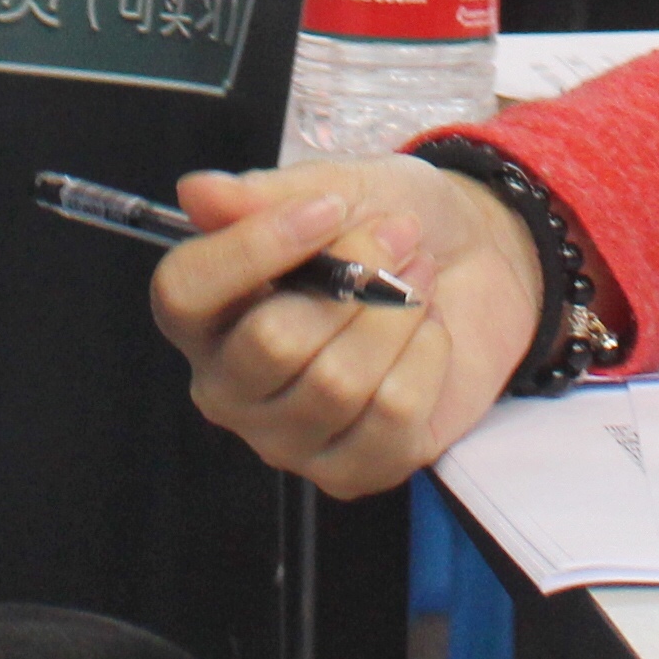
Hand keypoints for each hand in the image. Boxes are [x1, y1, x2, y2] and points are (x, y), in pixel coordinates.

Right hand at [151, 158, 549, 496]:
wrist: (474, 261)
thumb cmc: (385, 223)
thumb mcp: (335, 187)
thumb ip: (266, 195)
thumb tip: (197, 192)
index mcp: (205, 312)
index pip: (185, 292)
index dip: (254, 248)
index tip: (328, 209)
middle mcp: (228, 384)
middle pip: (271, 344)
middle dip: (355, 278)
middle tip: (399, 237)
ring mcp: (285, 437)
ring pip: (338, 383)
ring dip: (397, 313)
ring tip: (418, 280)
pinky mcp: (350, 470)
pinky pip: (392, 415)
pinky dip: (426, 358)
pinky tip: (428, 335)